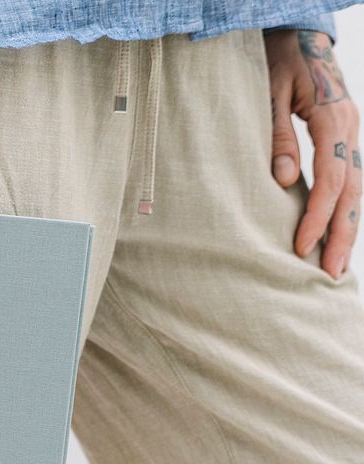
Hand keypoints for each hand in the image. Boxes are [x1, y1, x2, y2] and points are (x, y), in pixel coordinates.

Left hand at [265, 29, 360, 278]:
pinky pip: (348, 180)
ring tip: (336, 267)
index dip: (317, 216)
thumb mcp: (266, 93)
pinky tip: (333, 235)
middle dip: (342, 234)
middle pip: (353, 189)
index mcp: (333, 115)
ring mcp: (350, 132)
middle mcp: (349, 126)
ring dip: (346, 228)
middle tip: (331, 275)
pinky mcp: (342, 138)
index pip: (332, 177)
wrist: (295, 32)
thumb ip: (276, 136)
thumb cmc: (274, 59)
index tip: (299, 248)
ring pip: (356, 188)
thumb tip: (284, 182)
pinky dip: (343, 210)